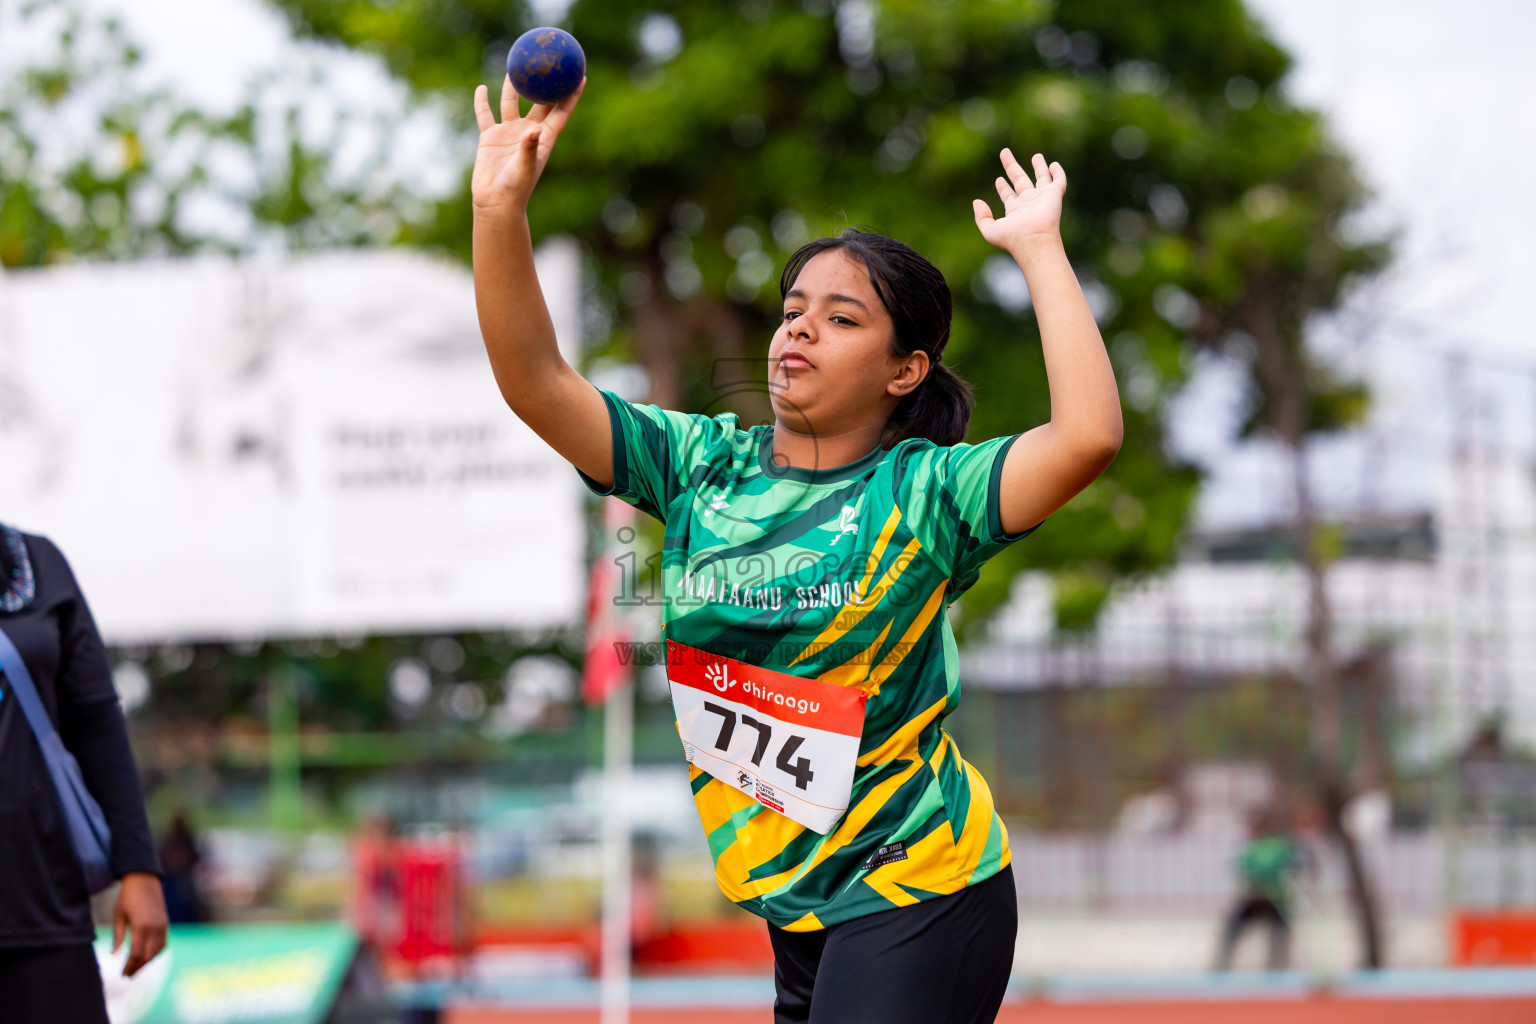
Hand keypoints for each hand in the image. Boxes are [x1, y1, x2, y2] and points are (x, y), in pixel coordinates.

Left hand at [112, 872, 168, 976]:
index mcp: (141, 926)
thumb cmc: (127, 897)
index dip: (129, 967)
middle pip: (148, 956)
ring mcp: (162, 925)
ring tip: (137, 968)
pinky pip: (163, 943)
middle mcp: (154, 928)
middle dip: (138, 968)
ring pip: (157, 952)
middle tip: (128, 976)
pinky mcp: (166, 923)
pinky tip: (147, 956)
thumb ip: (117, 937)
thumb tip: (114, 954)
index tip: (122, 974)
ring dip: (147, 962)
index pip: (136, 954)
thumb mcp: (118, 916)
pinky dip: (155, 953)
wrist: (144, 880)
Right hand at [472, 74, 584, 213]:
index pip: (561, 113)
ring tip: (517, 68)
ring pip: (512, 103)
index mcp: (544, 139)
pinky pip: (485, 114)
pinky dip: (483, 102)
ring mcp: (509, 133)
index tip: (581, 76)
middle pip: (540, 103)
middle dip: (546, 85)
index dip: (571, 96)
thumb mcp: (525, 168)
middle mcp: (528, 133)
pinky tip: (482, 88)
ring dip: (515, 87)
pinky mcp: (490, 137)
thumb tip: (534, 129)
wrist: (495, 202)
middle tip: (550, 63)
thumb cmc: (516, 189)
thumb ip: (530, 148)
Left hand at [972, 149, 1066, 250]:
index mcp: (1015, 210)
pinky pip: (1059, 180)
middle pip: (1019, 180)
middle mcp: (1028, 203)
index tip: (998, 179)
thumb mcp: (990, 230)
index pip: (1008, 195)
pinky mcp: (1055, 194)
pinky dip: (1058, 172)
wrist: (1033, 239)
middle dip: (1011, 167)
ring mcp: (1042, 198)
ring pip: (1041, 178)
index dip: (1003, 187)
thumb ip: (982, 217)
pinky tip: (1053, 164)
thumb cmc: (1012, 238)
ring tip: (1036, 155)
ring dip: (1039, 167)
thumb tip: (976, 202)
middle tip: (1004, 152)